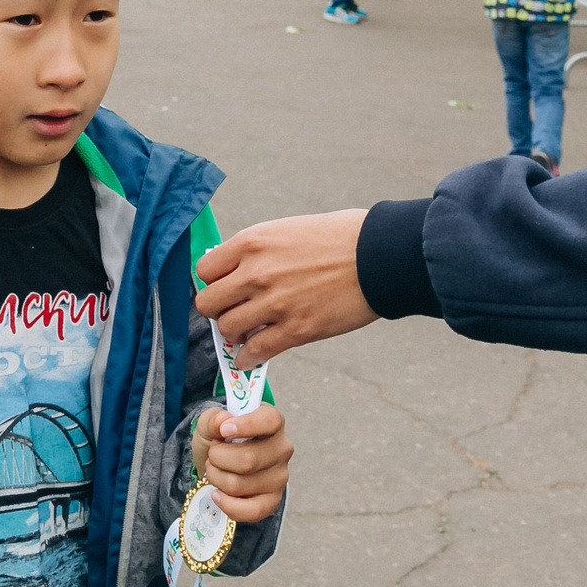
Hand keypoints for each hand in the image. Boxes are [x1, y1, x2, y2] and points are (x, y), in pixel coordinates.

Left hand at [192, 402, 291, 523]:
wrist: (216, 465)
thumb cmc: (218, 440)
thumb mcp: (210, 423)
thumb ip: (213, 419)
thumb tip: (222, 421)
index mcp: (272, 423)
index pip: (270, 421)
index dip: (247, 425)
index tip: (224, 430)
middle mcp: (282, 449)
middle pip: (248, 460)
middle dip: (218, 458)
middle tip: (212, 455)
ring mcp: (279, 477)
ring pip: (240, 484)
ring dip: (216, 478)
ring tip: (215, 471)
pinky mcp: (273, 501)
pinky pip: (251, 510)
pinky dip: (226, 504)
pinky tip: (216, 494)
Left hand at [194, 209, 375, 368]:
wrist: (381, 255)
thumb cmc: (341, 237)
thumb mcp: (289, 229)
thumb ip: (259, 250)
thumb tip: (237, 269)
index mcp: (252, 242)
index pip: (205, 270)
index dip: (214, 281)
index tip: (226, 287)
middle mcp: (256, 273)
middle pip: (208, 303)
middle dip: (219, 309)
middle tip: (234, 311)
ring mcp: (274, 304)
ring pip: (227, 329)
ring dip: (235, 334)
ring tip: (247, 332)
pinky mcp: (296, 330)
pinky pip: (255, 352)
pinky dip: (249, 358)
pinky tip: (252, 356)